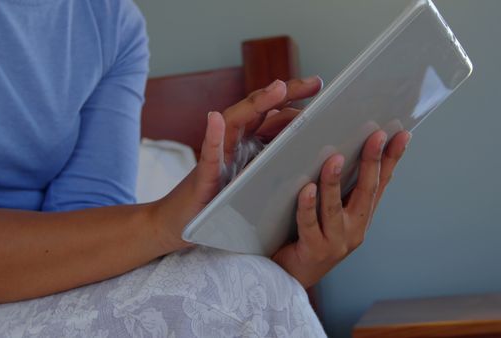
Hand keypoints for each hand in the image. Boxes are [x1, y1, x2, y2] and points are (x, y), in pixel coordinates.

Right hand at [152, 77, 322, 251]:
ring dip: (255, 104)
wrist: (183, 224)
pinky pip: (208, 156)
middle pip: (256, 109)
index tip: (317, 85)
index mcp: (247, 142)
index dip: (292, 97)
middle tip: (313, 83)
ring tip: (277, 89)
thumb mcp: (254, 178)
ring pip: (234, 122)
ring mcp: (217, 156)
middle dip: (283, 93)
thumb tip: (301, 141)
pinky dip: (212, 137)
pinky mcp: (204, 177)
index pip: (270, 113)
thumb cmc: (221, 201)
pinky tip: (214, 120)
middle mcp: (232, 142)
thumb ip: (271, 158)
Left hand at [271, 130, 410, 287]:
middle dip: (372, 162)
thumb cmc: (308, 237)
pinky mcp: (313, 250)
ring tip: (335, 159)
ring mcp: (335, 242)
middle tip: (376, 136)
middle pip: (366, 193)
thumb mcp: (331, 212)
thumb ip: (340, 188)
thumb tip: (341, 150)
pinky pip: (309, 224)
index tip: (401, 135)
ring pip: (335, 208)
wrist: (291, 276)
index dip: (391, 159)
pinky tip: (307, 189)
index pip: (381, 184)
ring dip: (334, 182)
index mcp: (361, 217)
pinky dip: (308, 206)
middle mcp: (354, 229)